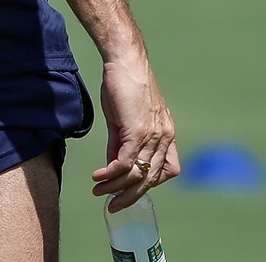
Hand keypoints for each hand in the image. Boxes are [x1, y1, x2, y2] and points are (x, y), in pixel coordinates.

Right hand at [91, 50, 177, 209]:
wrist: (124, 62)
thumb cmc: (124, 86)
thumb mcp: (125, 120)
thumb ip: (121, 144)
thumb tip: (113, 166)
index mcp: (166, 133)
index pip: (167, 170)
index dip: (150, 183)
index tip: (130, 187)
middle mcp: (164, 136)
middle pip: (150, 179)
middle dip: (130, 196)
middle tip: (113, 205)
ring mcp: (152, 134)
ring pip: (137, 174)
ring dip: (116, 187)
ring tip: (99, 192)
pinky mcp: (137, 131)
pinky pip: (125, 163)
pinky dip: (110, 174)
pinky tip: (98, 177)